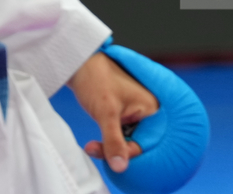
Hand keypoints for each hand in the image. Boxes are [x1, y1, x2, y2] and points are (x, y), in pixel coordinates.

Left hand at [66, 52, 158, 172]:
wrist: (79, 65)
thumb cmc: (96, 80)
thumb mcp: (106, 114)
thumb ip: (114, 141)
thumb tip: (120, 168)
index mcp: (153, 108)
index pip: (145, 143)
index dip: (124, 153)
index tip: (102, 152)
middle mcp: (149, 111)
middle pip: (137, 143)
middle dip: (114, 150)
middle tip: (93, 148)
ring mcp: (137, 112)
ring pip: (128, 141)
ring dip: (109, 146)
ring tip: (91, 146)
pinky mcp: (126, 114)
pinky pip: (122, 135)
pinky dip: (109, 140)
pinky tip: (95, 143)